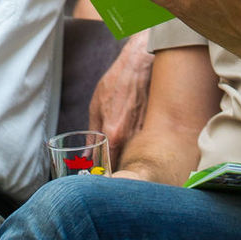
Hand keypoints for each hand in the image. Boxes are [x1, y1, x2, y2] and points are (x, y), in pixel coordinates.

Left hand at [88, 36, 152, 167]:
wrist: (139, 66)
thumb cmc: (116, 82)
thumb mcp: (96, 106)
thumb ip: (92, 133)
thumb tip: (88, 155)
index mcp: (113, 134)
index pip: (107, 165)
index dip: (101, 171)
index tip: (97, 174)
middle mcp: (130, 138)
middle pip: (122, 164)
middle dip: (114, 168)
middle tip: (106, 168)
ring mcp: (144, 134)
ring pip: (134, 155)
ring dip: (126, 158)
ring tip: (118, 156)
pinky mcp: (153, 128)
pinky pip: (143, 144)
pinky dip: (137, 147)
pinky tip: (132, 141)